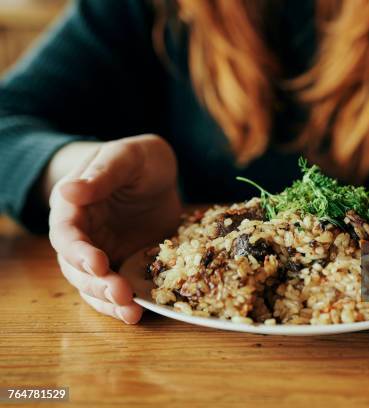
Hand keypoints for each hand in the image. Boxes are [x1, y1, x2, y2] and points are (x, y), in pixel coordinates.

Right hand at [48, 135, 181, 323]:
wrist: (158, 174)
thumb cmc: (140, 159)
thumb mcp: (127, 157)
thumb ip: (103, 174)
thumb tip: (68, 192)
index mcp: (74, 206)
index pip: (66, 233)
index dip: (79, 251)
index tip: (98, 263)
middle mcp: (82, 234)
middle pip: (76, 267)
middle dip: (96, 283)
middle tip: (121, 293)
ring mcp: (102, 252)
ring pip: (93, 284)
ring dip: (108, 301)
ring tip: (131, 312)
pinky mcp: (123, 263)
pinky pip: (116, 288)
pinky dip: (122, 304)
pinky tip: (137, 313)